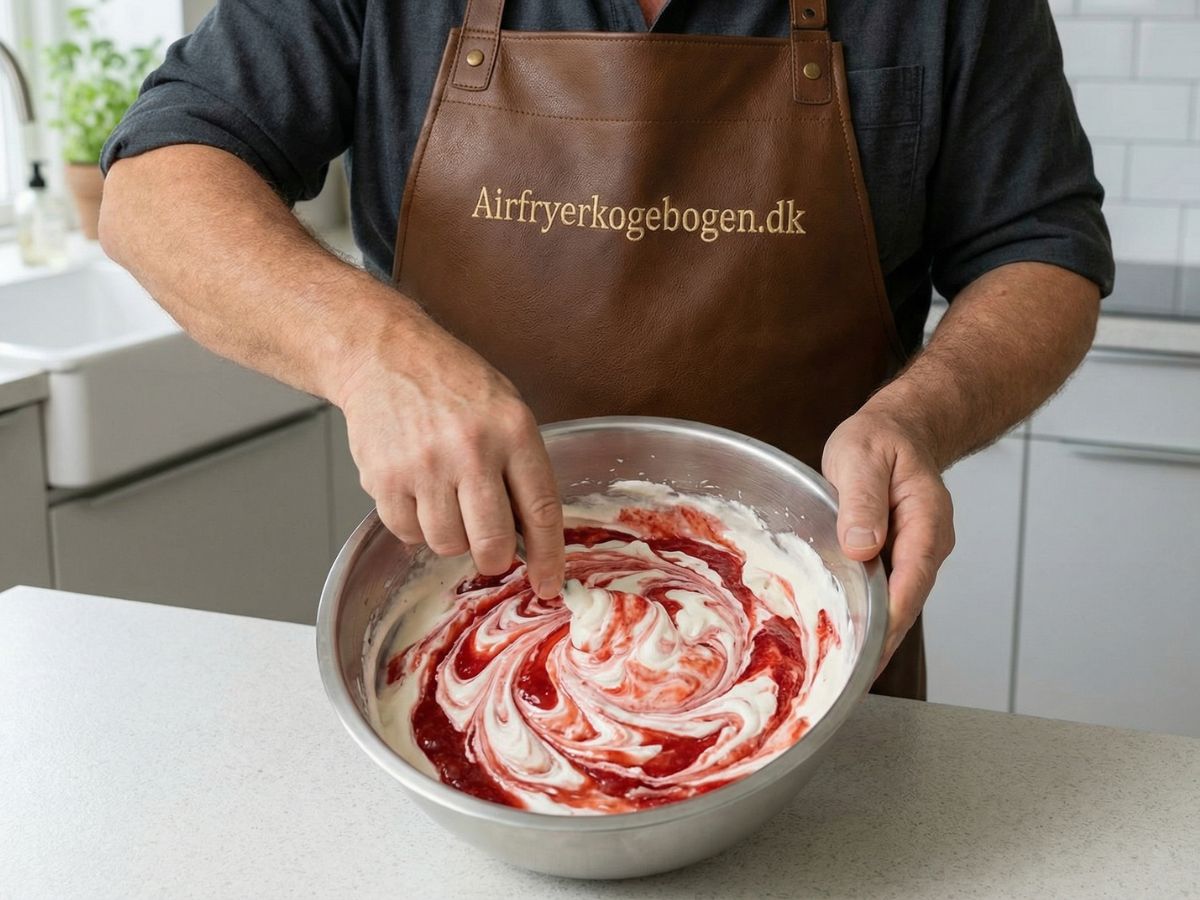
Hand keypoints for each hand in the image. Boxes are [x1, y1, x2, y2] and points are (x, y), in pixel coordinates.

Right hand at [333, 313, 564, 598]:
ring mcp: (425, 466)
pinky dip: (415, 525)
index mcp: (513, 431)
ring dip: (452, 536)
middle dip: (495, 557)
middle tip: (491, 548)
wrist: (386, 355)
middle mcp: (471, 450)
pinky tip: (419, 492)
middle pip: (493, 543)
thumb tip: (532, 537)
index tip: (550, 585)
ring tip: (448, 500)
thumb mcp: (507, 410)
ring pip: (448, 544)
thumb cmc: (452, 384)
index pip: (541, 511)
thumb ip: (522, 468)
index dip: (549, 558)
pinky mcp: (385, 479)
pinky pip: (408, 533)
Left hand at [822, 407, 955, 674]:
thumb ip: (863, 500)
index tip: (870, 649)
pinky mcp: (897, 561)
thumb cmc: (879, 440)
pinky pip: (884, 595)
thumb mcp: (862, 457)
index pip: (912, 579)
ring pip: (896, 605)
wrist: (898, 431)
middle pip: (906, 603)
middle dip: (881, 642)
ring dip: (874, 637)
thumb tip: (862, 545)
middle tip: (849, 680)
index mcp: (926, 520)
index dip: (891, 618)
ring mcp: (915, 556)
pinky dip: (867, 618)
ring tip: (842, 674)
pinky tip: (843, 640)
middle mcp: (928, 545)